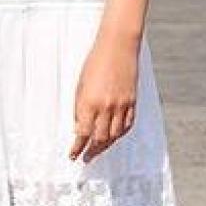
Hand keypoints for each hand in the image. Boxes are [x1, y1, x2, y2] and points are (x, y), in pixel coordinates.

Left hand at [72, 35, 137, 161]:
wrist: (117, 47)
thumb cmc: (94, 63)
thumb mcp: (80, 85)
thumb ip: (79, 108)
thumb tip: (79, 127)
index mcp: (89, 102)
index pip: (82, 133)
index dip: (77, 148)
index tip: (72, 155)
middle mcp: (106, 107)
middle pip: (99, 138)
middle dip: (91, 151)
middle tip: (86, 158)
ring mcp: (121, 105)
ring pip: (114, 135)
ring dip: (105, 145)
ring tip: (98, 150)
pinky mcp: (132, 101)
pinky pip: (127, 125)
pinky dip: (120, 134)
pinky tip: (114, 137)